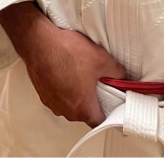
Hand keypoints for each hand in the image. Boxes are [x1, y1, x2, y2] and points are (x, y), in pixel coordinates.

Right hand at [0, 1, 124, 125]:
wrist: (40, 43)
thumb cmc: (69, 53)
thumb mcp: (101, 59)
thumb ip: (117, 72)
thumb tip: (123, 78)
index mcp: (83, 109)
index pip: (100, 121)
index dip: (108, 112)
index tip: (112, 101)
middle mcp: (66, 112)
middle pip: (85, 113)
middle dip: (92, 100)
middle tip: (97, 81)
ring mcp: (53, 104)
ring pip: (71, 105)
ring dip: (77, 94)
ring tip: (80, 73)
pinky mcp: (43, 95)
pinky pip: (59, 97)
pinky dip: (64, 88)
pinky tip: (66, 71)